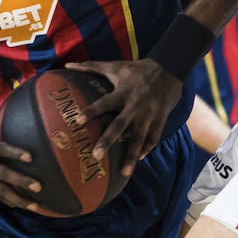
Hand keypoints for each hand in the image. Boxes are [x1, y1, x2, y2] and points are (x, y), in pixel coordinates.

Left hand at [67, 58, 182, 174]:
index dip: (91, 112)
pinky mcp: (160, 120)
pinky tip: (138, 160)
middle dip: (108, 141)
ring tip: (124, 173)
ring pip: (139, 139)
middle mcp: (135, 106)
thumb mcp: (115, 66)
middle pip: (120, 126)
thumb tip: (68, 65)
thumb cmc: (138, 69)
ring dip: (131, 156)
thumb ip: (91, 66)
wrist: (170, 69)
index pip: (103, 103)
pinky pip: (153, 139)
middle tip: (96, 156)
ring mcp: (149, 115)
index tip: (77, 122)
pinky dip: (146, 150)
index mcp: (123, 93)